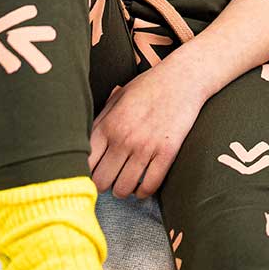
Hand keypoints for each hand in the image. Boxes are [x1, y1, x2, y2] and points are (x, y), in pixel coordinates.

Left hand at [89, 60, 206, 199]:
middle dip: (103, 184)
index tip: (93, 172)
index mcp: (109, 124)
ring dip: (122, 190)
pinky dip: (143, 192)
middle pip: (101, 182)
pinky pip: (149, 186)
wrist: (183, 77)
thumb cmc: (149, 86)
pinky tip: (142, 186)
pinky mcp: (167, 153)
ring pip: (123, 189)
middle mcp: (124, 138)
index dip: (86, 173)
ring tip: (125, 183)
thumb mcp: (118, 97)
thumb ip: (101, 121)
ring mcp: (146, 146)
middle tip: (110, 179)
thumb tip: (85, 145)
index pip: (86, 163)